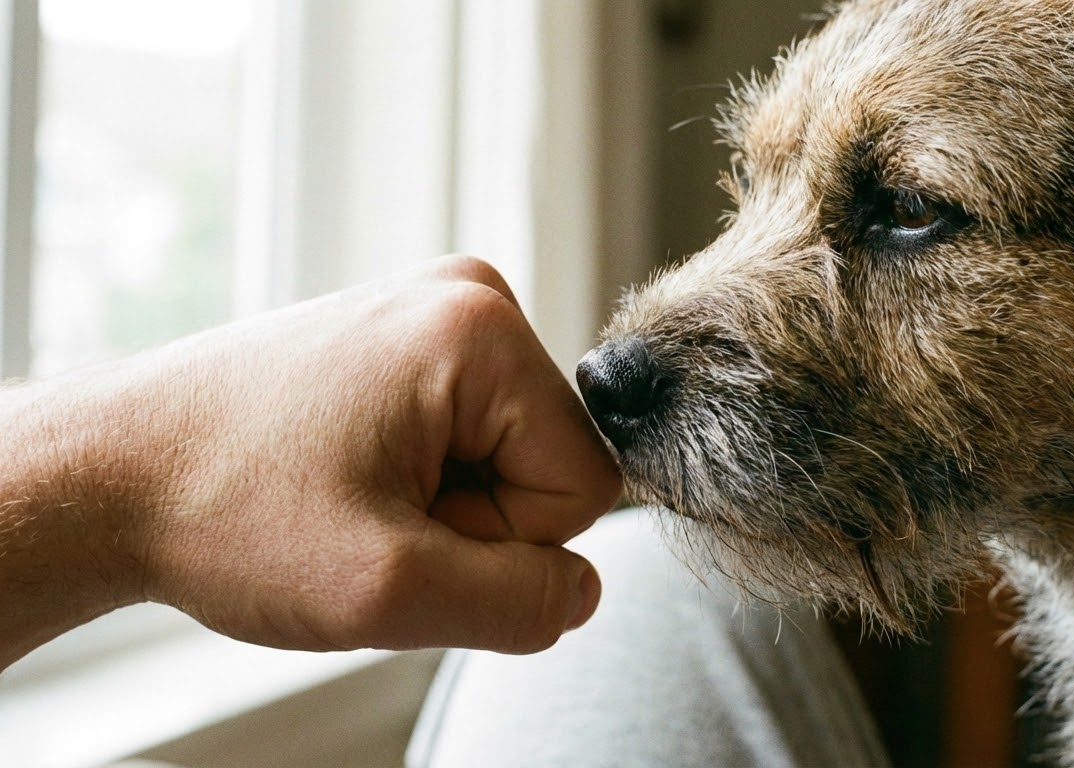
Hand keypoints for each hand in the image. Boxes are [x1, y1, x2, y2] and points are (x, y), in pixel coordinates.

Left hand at [0, 256, 620, 665]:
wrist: (109, 472)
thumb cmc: (221, 509)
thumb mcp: (387, 588)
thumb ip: (519, 603)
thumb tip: (581, 590)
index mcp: (480, 330)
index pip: (586, 485)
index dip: (505, 543)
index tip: (407, 531)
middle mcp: (467, 298)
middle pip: (547, 465)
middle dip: (471, 522)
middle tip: (368, 519)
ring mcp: (432, 313)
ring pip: (507, 459)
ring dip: (441, 508)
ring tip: (347, 498)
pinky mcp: (405, 340)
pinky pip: (466, 439)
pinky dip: (417, 483)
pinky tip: (345, 480)